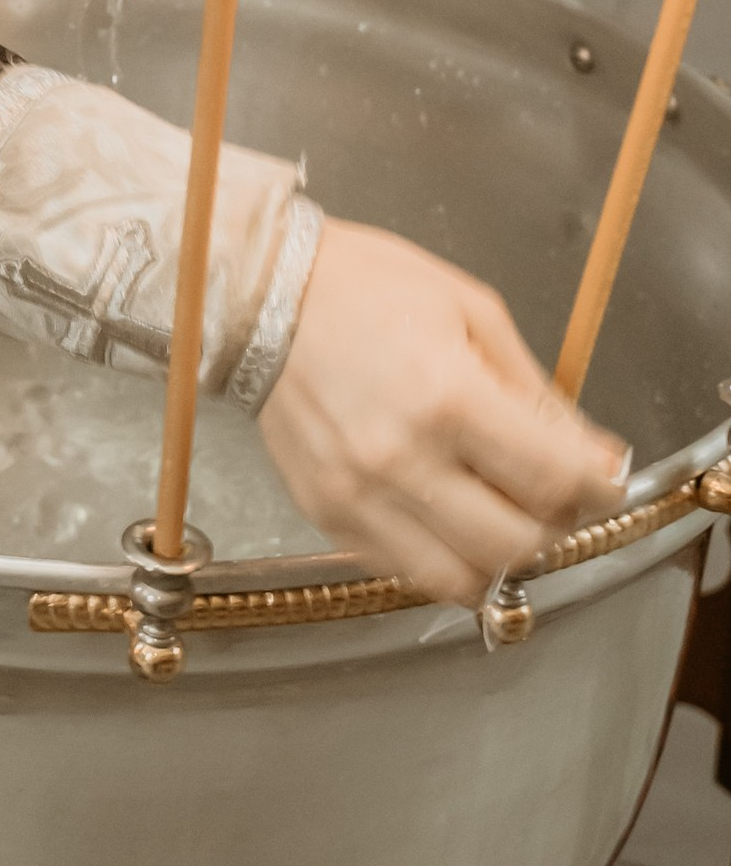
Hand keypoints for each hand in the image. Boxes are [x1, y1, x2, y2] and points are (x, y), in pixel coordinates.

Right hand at [259, 218, 625, 604]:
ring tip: (502, 513)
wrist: (259, 295)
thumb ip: (535, 390)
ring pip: (462, 579)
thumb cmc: (363, 287)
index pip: (554, 480)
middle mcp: (400, 458)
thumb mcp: (471, 310)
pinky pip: (405, 571)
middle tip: (556, 493)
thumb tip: (591, 453)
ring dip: (500, 555)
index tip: (605, 477)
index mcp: (445, 396)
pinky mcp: (326, 514)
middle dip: (557, 522)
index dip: (599, 486)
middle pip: (517, 543)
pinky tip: (448, 515)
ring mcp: (357, 495)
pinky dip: (444, 558)